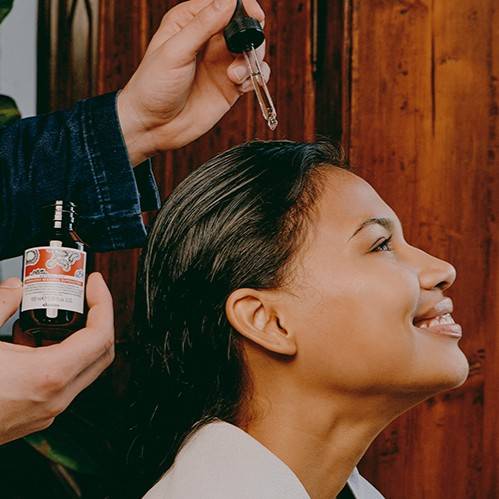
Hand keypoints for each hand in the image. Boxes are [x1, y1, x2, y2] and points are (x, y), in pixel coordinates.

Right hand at [0, 273, 113, 444]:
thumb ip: (0, 305)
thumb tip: (14, 288)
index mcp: (48, 376)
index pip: (101, 335)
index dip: (103, 302)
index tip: (94, 282)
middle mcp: (56, 398)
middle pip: (101, 352)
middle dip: (97, 317)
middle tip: (84, 294)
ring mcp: (47, 411)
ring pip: (83, 368)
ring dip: (76, 337)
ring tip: (53, 314)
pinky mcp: (35, 416)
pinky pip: (62, 382)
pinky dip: (58, 356)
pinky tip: (31, 342)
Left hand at [117, 0, 268, 164]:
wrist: (153, 126)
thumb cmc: (154, 87)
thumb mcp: (175, 51)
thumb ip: (202, 26)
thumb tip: (229, 1)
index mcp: (189, 22)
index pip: (223, 3)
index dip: (242, 6)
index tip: (255, 17)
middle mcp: (208, 40)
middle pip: (242, 26)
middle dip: (251, 36)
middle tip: (246, 51)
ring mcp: (221, 64)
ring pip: (252, 51)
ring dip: (252, 61)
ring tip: (235, 77)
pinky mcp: (230, 87)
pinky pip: (253, 76)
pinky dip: (255, 78)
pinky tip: (242, 86)